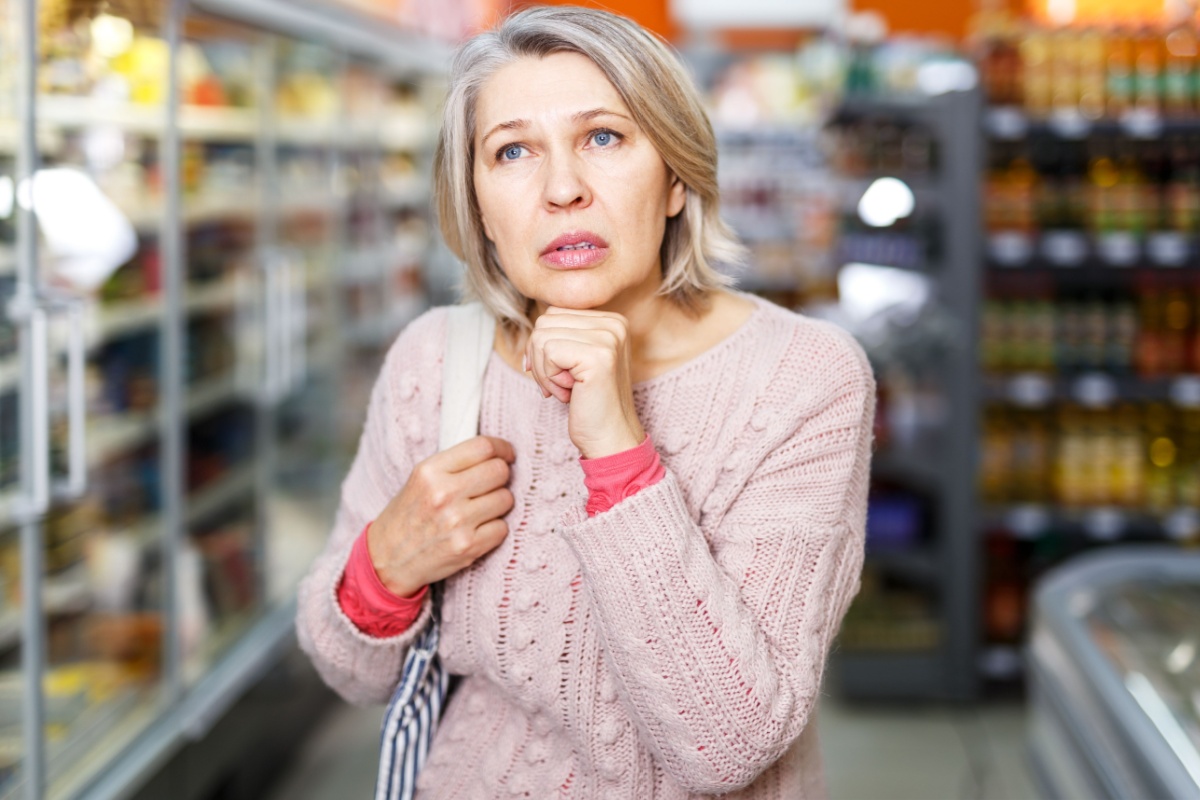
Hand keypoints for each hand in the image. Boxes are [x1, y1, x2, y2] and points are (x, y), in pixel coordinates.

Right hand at [367, 436, 515, 596]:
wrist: (388, 558)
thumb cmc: (408, 515)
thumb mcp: (420, 479)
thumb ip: (455, 464)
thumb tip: (497, 454)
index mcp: (430, 471)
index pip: (483, 447)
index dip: (502, 448)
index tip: (507, 454)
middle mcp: (444, 494)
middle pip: (499, 471)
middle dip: (501, 476)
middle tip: (491, 484)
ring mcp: (458, 522)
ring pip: (506, 499)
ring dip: (498, 503)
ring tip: (479, 509)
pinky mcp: (468, 547)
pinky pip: (503, 528)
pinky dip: (495, 528)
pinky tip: (477, 529)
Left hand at [524, 307, 644, 458]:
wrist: (611, 440)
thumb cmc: (591, 404)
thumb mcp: (576, 361)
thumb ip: (562, 337)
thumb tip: (532, 331)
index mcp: (612, 321)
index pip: (554, 314)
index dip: (544, 346)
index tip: (558, 375)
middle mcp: (614, 324)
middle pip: (544, 322)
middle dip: (540, 358)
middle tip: (561, 385)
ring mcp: (608, 338)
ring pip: (541, 337)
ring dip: (543, 371)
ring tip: (566, 390)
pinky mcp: (598, 356)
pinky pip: (547, 352)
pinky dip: (548, 379)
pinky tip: (568, 394)